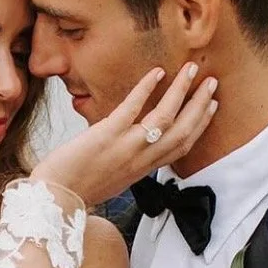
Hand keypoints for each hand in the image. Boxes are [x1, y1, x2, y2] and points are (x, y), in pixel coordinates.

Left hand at [30, 64, 217, 207]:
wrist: (56, 198)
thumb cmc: (78, 187)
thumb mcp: (114, 178)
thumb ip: (128, 162)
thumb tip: (132, 144)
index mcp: (144, 169)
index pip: (182, 147)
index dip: (200, 125)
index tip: (211, 106)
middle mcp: (141, 160)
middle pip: (183, 131)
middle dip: (200, 105)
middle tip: (211, 81)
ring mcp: (126, 147)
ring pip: (166, 118)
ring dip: (182, 91)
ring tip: (190, 69)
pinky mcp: (107, 135)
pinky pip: (132, 108)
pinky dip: (146, 88)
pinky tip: (157, 72)